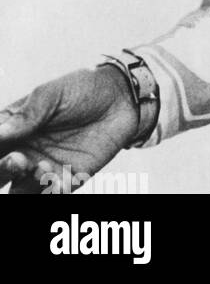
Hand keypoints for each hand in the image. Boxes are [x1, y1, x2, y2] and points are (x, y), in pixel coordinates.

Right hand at [0, 67, 136, 194]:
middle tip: (17, 159)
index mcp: (13, 130)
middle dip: (1, 170)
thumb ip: (26, 114)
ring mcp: (43, 170)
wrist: (122, 98)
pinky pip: (50, 195)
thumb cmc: (83, 89)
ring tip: (40, 166)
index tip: (2, 145)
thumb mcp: (52, 94)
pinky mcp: (67, 182)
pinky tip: (56, 177)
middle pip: (0, 173)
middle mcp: (23, 153)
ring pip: (19, 191)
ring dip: (23, 184)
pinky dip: (49, 191)